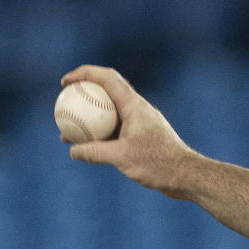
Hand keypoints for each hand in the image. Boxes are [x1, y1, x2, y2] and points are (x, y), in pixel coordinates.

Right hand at [61, 65, 196, 199]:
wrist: (186, 175)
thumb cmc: (158, 163)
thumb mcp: (121, 157)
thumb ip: (94, 152)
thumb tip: (73, 150)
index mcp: (135, 106)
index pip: (107, 79)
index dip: (84, 74)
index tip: (65, 82)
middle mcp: (138, 110)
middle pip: (107, 93)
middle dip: (84, 93)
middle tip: (63, 101)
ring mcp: (140, 123)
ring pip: (109, 114)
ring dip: (89, 118)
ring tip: (66, 129)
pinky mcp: (141, 137)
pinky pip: (115, 131)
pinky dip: (99, 135)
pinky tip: (85, 148)